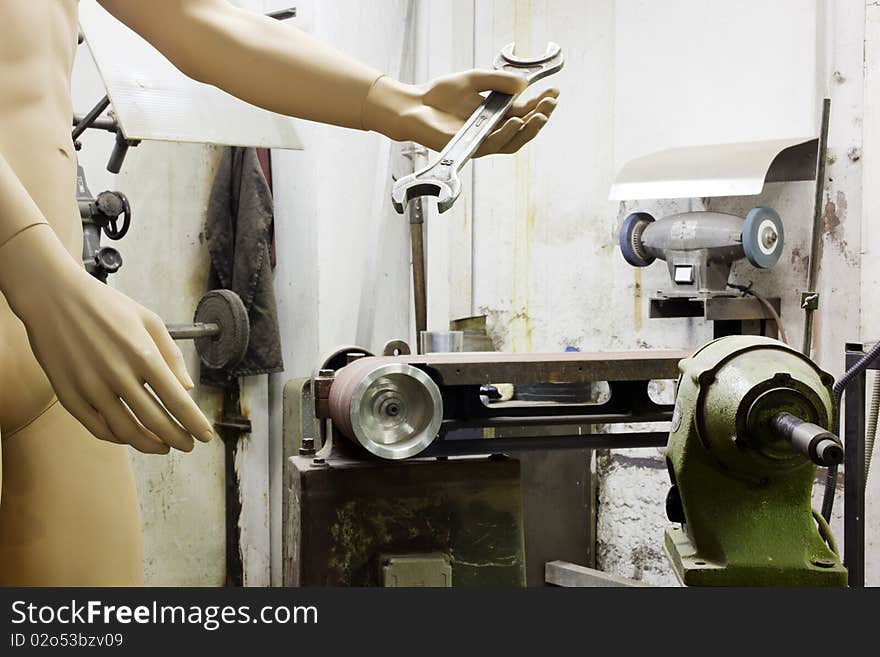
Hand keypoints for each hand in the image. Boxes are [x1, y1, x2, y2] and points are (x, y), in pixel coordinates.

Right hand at [0, 226, 213, 453]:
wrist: (54, 296)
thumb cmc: (108, 306)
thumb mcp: (150, 321)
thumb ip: (171, 356)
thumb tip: (187, 388)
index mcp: (143, 355)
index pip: (177, 401)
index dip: (194, 423)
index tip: (205, 436)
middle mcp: (118, 374)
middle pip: (155, 422)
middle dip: (177, 438)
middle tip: (187, 445)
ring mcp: (90, 386)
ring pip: (126, 431)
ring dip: (149, 445)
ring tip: (163, 446)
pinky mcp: (68, 394)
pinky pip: (98, 427)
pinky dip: (118, 438)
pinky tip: (131, 437)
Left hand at [364, 70, 558, 156]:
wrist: (415, 105)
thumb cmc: (440, 94)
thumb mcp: (474, 79)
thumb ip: (498, 81)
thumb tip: (524, 84)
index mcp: (494, 115)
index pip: (524, 112)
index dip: (540, 104)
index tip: (554, 91)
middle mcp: (491, 130)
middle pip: (524, 130)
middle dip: (540, 118)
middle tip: (551, 104)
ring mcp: (481, 141)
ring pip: (513, 142)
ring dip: (528, 130)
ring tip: (540, 116)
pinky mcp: (470, 148)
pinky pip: (493, 144)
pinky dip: (507, 134)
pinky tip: (516, 121)